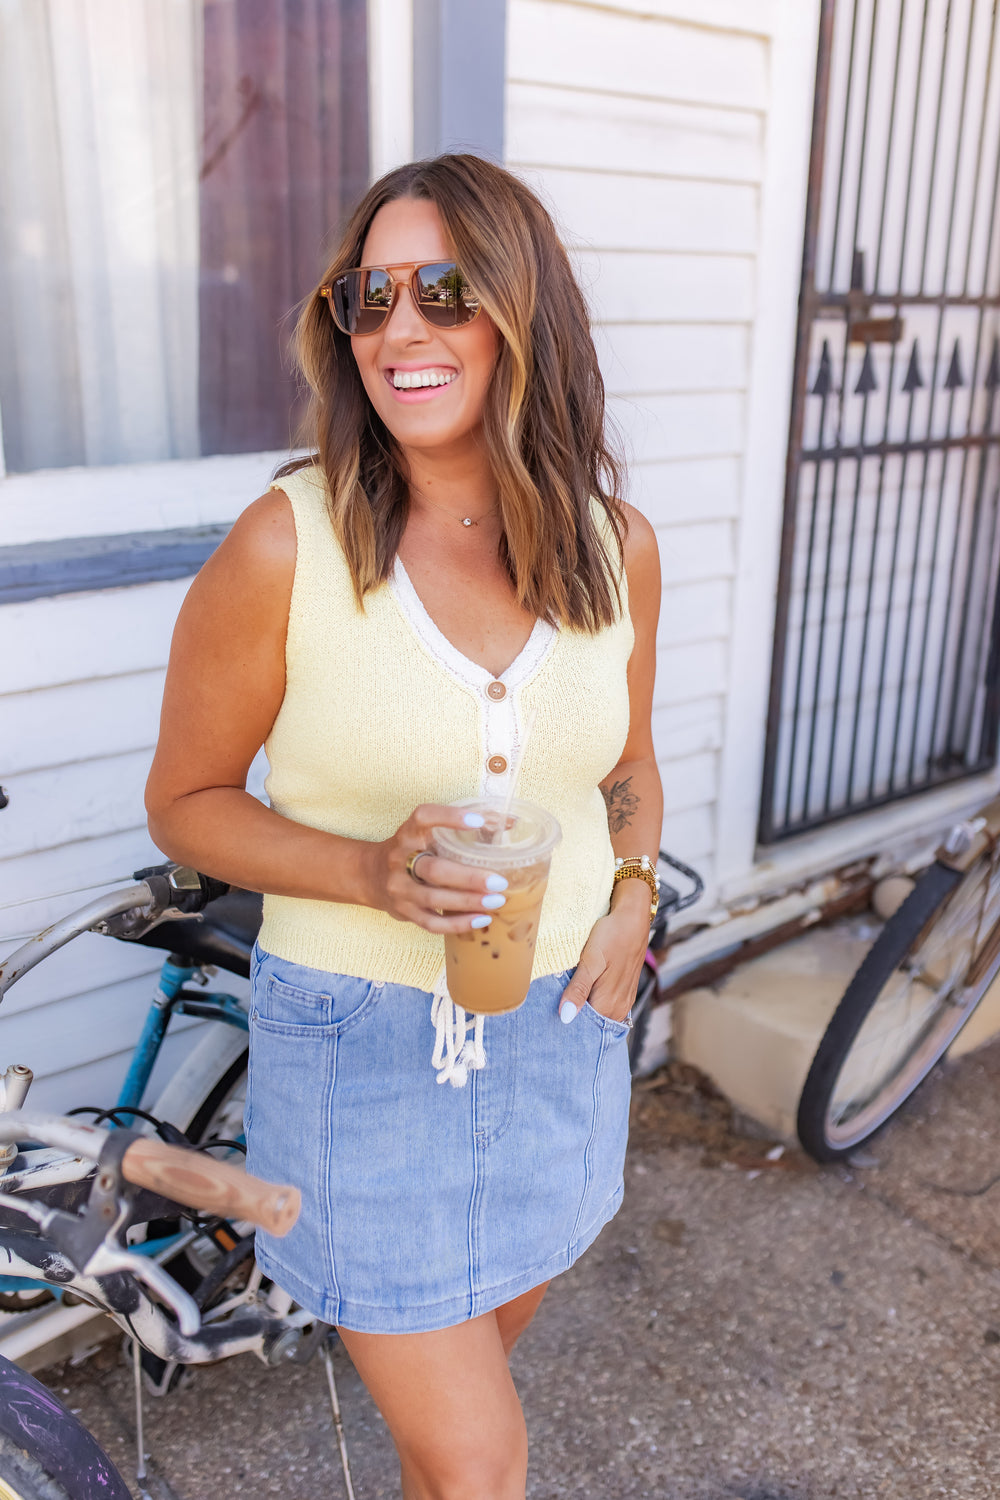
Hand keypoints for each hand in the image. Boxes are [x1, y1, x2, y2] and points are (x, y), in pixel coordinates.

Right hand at [365, 804, 509, 934]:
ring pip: (433, 898)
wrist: (370, 875)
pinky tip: (480, 920)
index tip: (477, 821)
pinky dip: (457, 923)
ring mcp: (399, 888)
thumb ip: (465, 828)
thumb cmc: (411, 850)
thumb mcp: (428, 833)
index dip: (449, 817)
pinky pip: (431, 923)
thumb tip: (510, 823)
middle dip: (469, 877)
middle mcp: (400, 858)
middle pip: (434, 869)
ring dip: (467, 902)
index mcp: (409, 833)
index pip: (424, 817)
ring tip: (496, 901)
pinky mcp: (403, 911)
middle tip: (499, 881)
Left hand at [557, 889, 650, 1025]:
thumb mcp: (591, 960)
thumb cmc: (612, 935)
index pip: (584, 1028)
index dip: (565, 1025)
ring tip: (562, 1002)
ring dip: (582, 1011)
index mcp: (609, 1004)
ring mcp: (624, 1001)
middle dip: (572, 1019)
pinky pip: (605, 1006)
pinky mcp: (624, 991)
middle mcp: (619, 1008)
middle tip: (549, 1011)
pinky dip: (592, 1003)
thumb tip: (566, 1017)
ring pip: (598, 1016)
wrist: (633, 917)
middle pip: (591, 1025)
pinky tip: (579, 994)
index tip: (547, 1021)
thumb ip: (579, 990)